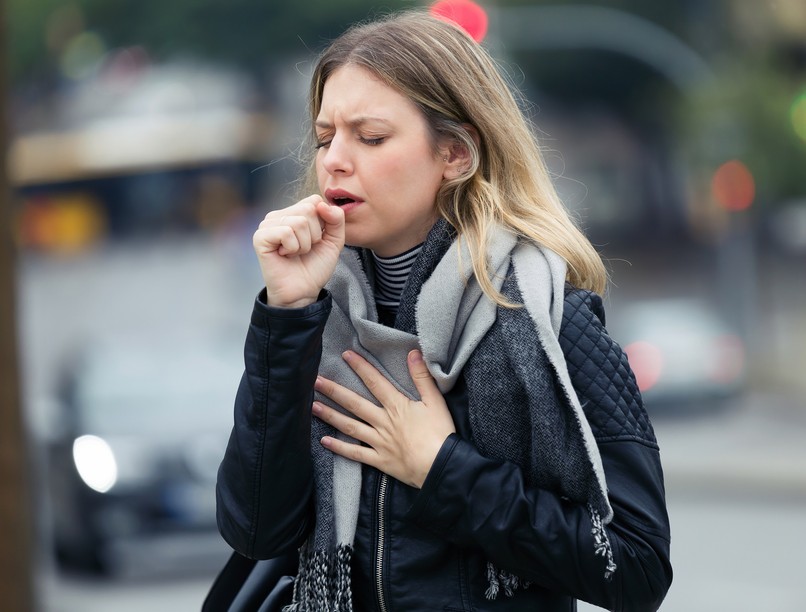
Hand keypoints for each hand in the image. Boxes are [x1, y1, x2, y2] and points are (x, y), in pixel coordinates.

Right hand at [253, 196, 344, 307]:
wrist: (302, 291)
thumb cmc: (315, 266)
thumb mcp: (334, 241)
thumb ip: (336, 219)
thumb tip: (323, 204)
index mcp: (294, 212)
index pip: (314, 200)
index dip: (323, 222)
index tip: (316, 240)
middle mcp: (279, 215)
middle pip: (308, 209)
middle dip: (315, 235)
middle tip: (304, 249)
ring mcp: (267, 225)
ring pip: (299, 222)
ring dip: (304, 244)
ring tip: (295, 253)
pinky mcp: (260, 237)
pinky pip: (286, 232)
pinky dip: (293, 248)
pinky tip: (285, 255)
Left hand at [313, 350, 455, 488]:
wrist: (441, 467)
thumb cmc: (441, 434)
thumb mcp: (436, 401)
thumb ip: (422, 377)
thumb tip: (413, 353)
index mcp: (397, 406)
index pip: (374, 382)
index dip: (360, 367)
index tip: (346, 355)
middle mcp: (383, 422)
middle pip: (354, 403)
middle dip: (334, 390)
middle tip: (314, 380)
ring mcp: (379, 442)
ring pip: (349, 426)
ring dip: (330, 415)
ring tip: (313, 406)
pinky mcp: (380, 460)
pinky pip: (355, 453)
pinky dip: (339, 447)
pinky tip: (324, 441)